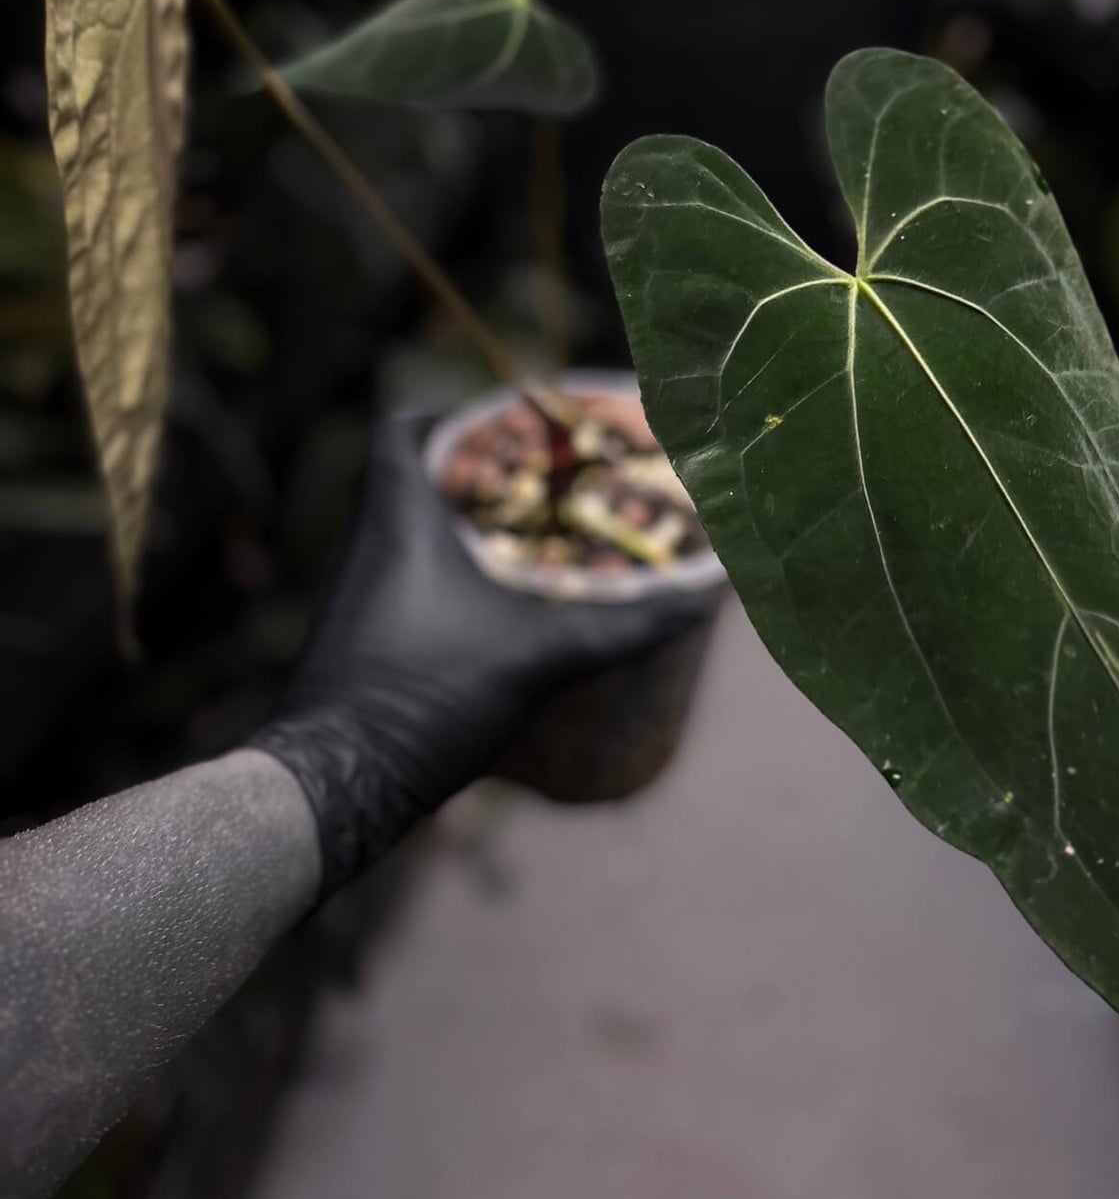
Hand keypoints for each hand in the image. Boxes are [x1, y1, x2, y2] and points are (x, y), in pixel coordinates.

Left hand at [252, 414, 714, 897]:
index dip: (451, 416)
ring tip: (540, 542)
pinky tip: (506, 609)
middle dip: (483, 478)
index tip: (510, 427)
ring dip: (471, 532)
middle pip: (418, 480)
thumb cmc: (425, 696)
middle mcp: (370, 547)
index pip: (400, 429)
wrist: (338, 783)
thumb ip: (620, 628)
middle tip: (547, 486)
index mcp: (399, 522)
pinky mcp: (366, 639)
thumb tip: (699, 604)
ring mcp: (363, 596)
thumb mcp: (538, 657)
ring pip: (417, 536)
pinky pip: (413, 583)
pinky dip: (457, 580)